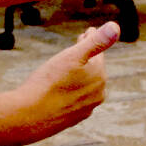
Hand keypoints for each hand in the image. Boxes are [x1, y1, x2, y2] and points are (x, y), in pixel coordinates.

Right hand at [12, 22, 119, 144]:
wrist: (29, 117)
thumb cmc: (49, 83)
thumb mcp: (72, 56)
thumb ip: (96, 42)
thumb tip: (115, 27)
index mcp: (99, 76)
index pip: (97, 52)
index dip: (90, 40)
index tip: (88, 31)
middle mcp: (98, 94)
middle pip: (92, 69)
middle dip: (87, 56)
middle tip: (81, 42)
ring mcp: (86, 108)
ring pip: (84, 85)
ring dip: (80, 74)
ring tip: (70, 66)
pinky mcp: (74, 119)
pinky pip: (75, 99)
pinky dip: (71, 90)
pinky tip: (62, 90)